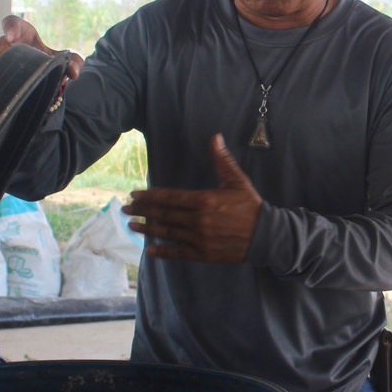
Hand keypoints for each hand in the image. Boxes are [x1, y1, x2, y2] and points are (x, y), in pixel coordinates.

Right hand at [0, 15, 83, 77]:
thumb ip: (74, 62)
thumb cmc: (50, 60)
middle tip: (10, 67)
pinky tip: (2, 91)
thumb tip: (74, 73)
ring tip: (9, 82)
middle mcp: (6, 43)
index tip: (12, 37)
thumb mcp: (65, 59)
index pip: (11, 22)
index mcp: (23, 32)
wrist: (41, 75)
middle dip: (2, 56)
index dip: (9, 27)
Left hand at [122, 135, 262, 262]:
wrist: (266, 235)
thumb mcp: (237, 180)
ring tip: (131, 226)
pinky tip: (150, 251)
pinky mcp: (203, 254)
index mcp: (203, 201)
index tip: (134, 195)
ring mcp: (199, 239)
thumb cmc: (250, 206)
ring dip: (147, 229)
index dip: (149, 196)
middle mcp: (198, 220)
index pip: (169, 197)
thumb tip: (215, 137)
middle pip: (163, 214)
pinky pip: (178, 253)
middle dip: (142, 211)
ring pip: (167, 233)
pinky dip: (163, 252)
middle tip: (125, 209)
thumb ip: (222, 160)